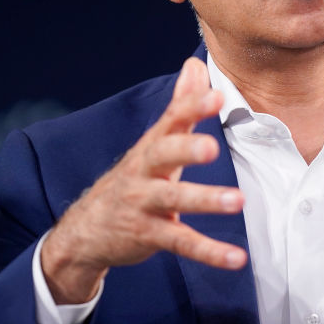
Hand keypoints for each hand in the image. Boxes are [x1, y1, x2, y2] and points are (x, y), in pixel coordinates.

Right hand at [41, 57, 246, 303]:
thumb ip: (180, 107)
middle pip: (163, 155)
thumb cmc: (135, 179)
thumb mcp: (155, 143)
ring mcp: (143, 204)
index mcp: (151, 146)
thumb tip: (194, 65)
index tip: (216, 95)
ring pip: (173, 200)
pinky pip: (180, 242)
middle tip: (213, 146)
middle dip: (186, 149)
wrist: (85, 231)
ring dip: (205, 199)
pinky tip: (236, 258)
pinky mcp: (148, 236)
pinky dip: (209, 251)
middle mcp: (143, 171)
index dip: (191, 107)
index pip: (170, 121)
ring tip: (238, 201)